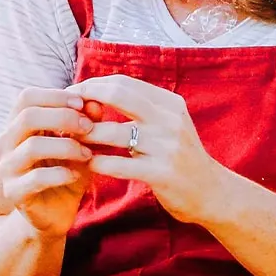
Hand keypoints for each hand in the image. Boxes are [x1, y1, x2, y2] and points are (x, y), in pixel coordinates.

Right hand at [0, 88, 96, 237]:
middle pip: (27, 117)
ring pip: (32, 146)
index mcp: (17, 126)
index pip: (26, 97)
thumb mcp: (80, 145)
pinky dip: (61, 174)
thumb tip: (95, 103)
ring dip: (66, 146)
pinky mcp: (14, 193)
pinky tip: (76, 175)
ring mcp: (7, 168)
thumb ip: (86, 124)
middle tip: (89, 127)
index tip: (83, 104)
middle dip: (63, 118)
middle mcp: (6, 144)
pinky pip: (36, 178)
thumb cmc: (65, 173)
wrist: (53, 214)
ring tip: (87, 154)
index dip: (55, 96)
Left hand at [67, 74, 231, 224]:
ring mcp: (167, 146)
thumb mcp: (166, 125)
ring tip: (70, 141)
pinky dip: (96, 162)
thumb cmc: (179, 157)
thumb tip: (93, 92)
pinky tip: (86, 164)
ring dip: (85, 135)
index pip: (122, 82)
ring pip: (113, 131)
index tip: (70, 96)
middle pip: (117, 94)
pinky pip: (118, 164)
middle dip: (84, 100)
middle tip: (62, 112)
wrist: (214, 193)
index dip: (91, 86)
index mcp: (169, 103)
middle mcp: (170, 119)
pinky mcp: (162, 173)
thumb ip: (137, 109)